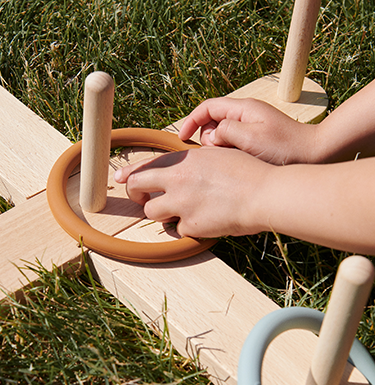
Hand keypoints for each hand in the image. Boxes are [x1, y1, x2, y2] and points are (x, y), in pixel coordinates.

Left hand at [114, 147, 270, 237]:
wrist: (265, 194)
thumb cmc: (248, 172)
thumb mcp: (216, 155)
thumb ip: (192, 162)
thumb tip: (179, 167)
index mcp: (182, 160)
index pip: (144, 166)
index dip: (128, 174)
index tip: (120, 179)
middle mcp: (176, 180)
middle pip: (136, 188)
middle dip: (135, 195)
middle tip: (143, 199)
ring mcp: (181, 204)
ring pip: (151, 212)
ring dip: (162, 212)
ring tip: (180, 210)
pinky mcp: (190, 225)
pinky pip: (178, 229)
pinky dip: (187, 228)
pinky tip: (202, 222)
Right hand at [178, 97, 319, 164]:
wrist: (316, 155)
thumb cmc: (286, 148)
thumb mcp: (250, 138)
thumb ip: (225, 132)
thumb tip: (211, 136)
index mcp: (243, 108)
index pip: (207, 107)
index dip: (191, 121)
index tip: (182, 138)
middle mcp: (246, 114)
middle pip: (212, 121)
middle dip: (207, 137)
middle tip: (217, 153)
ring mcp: (252, 126)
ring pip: (222, 133)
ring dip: (219, 146)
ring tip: (230, 159)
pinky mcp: (256, 138)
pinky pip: (233, 142)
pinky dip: (229, 151)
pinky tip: (237, 162)